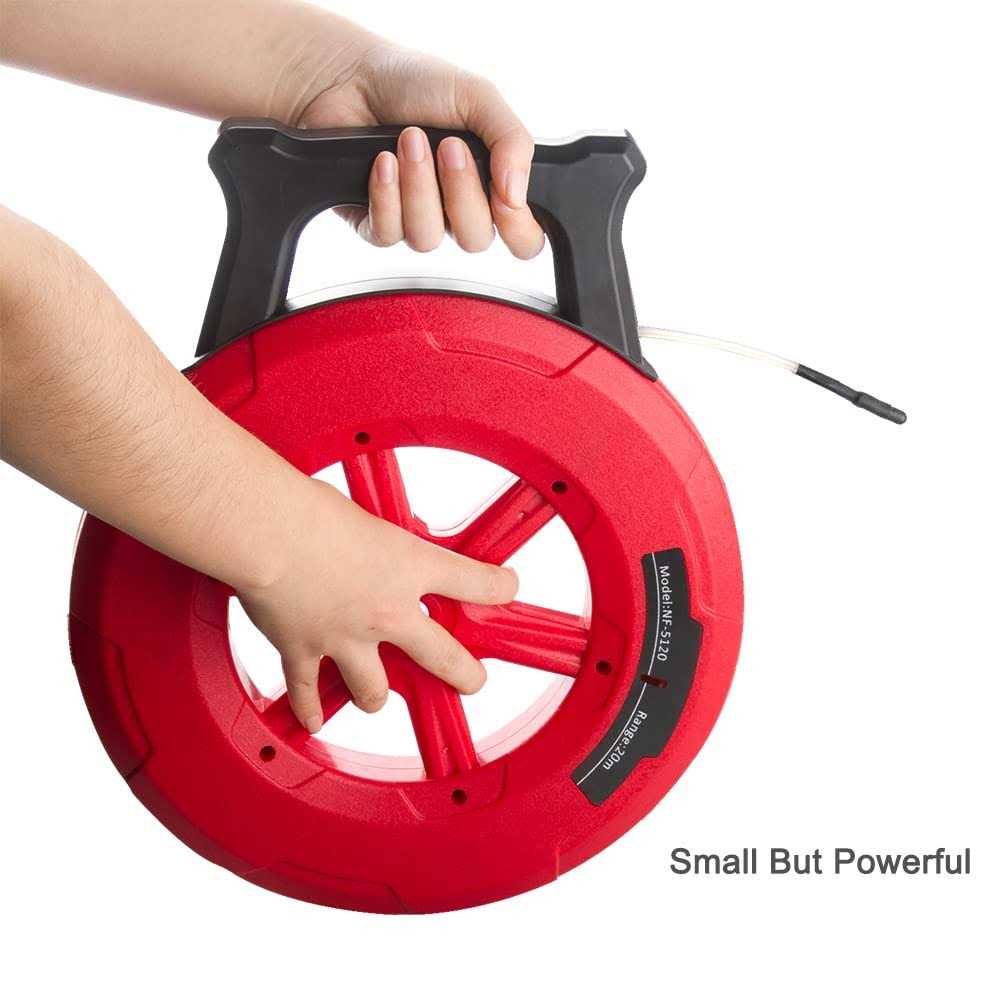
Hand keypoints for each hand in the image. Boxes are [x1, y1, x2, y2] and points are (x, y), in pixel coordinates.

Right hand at [236, 480, 518, 731]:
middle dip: (464, 674)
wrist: (268, 532)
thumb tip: (371, 540)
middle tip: (473, 681)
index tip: (507, 588)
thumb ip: (378, 539)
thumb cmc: (310, 510)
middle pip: (443, 657)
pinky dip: (310, 709)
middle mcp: (386, 610)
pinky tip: (314, 720)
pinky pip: (310, 692)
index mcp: (408, 566)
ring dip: (375, 695)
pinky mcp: (304, 652)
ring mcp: (346, 638)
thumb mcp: (366, 515)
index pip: (473, 580)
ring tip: (377, 697)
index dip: (497, 588)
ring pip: (373, 689)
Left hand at [297, 44, 544, 258]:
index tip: (504, 197)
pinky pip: (388, 234)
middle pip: (475, 241)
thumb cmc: (417, 85)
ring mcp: (416, 221)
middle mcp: (456, 211)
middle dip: (460, 192)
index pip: (524, 239)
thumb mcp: (479, 98)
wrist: (351, 77)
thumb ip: (513, 141)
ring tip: (407, 139)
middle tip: (447, 145)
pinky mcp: (376, 225)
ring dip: (418, 186)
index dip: (519, 230)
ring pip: (428, 239)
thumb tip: (518, 196)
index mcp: (491, 186)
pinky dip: (385, 194)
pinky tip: (382, 160)